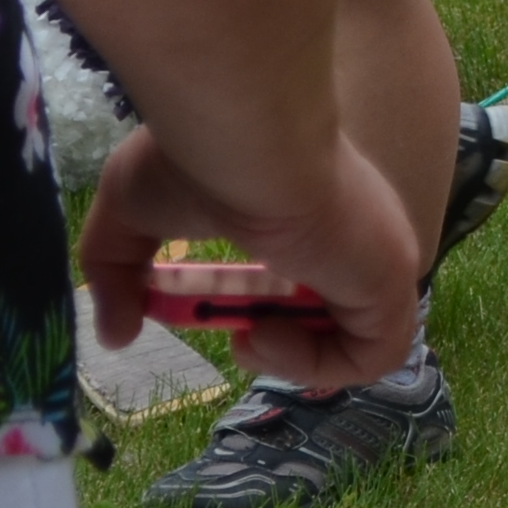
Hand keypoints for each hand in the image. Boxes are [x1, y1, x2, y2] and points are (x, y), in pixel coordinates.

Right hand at [82, 122, 426, 394]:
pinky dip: (319, 366)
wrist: (247, 141)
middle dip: (283, 337)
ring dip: (294, 357)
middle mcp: (358, 237)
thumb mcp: (132, 219)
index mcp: (315, 215)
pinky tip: (266, 334)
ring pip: (361, 340)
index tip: (225, 315)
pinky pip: (376, 355)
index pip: (317, 275)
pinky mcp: (393, 283)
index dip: (272, 310)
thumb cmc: (198, 162)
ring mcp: (381, 259)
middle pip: (341, 312)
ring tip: (251, 335)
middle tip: (239, 331)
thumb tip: (114, 336)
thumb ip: (118, 277)